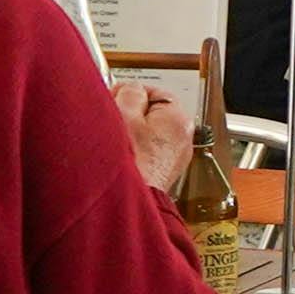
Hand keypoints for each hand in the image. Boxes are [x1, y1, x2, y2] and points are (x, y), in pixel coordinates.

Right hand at [116, 81, 198, 197]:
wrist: (126, 203)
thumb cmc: (128, 163)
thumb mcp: (124, 114)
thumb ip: (130, 92)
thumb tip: (132, 89)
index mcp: (179, 119)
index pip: (154, 90)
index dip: (129, 92)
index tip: (114, 97)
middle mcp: (183, 139)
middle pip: (151, 113)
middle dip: (129, 113)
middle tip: (111, 119)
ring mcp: (173, 159)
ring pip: (147, 133)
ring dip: (129, 133)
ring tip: (114, 140)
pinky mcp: (161, 173)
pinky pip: (146, 152)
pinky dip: (133, 151)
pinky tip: (120, 156)